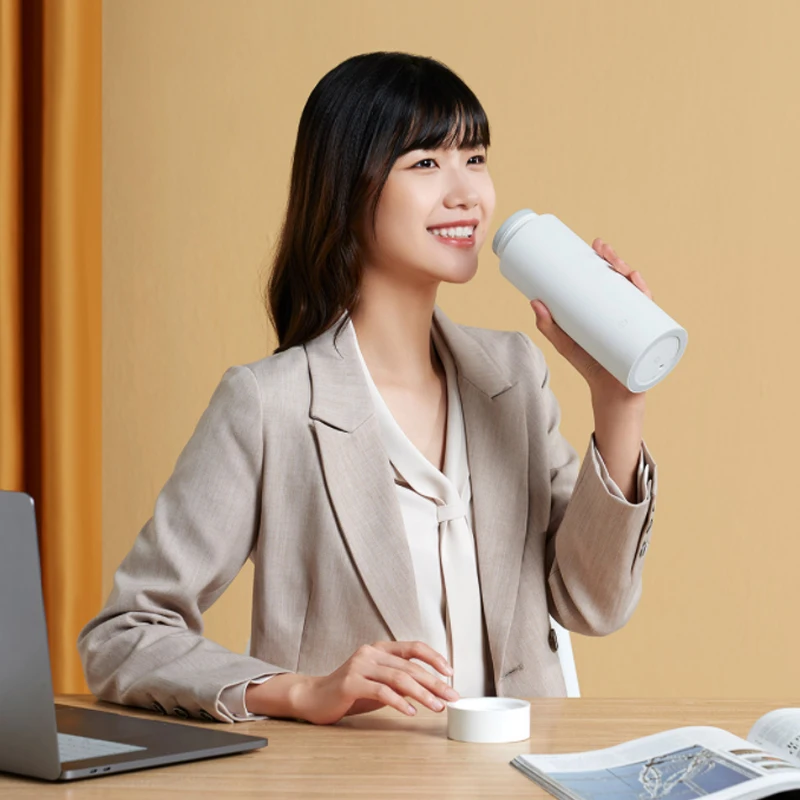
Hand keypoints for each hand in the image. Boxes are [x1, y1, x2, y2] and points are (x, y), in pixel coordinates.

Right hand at [254, 641, 459, 725]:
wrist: (314, 697)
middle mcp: (371, 653)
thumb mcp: (378, 681)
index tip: (450, 672)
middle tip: (452, 696)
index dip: (433, 658)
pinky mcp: (351, 682)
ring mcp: (360, 666)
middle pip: (410, 666)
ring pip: (399, 678)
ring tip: (437, 706)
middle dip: (434, 682)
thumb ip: (398, 680)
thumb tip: (431, 688)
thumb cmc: (349, 691)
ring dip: (422, 694)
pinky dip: (399, 702)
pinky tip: (411, 712)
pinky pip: (381, 691)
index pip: (413, 647)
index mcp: (379, 649)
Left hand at [530, 238, 652, 397]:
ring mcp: (639, 325)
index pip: (610, 279)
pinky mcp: (645, 339)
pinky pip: (652, 318)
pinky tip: (641, 291)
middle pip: (625, 281)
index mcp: (609, 309)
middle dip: (617, 262)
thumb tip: (533, 301)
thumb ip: (549, 326)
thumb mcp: (565, 343)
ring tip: (619, 268)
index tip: (594, 245)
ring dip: (633, 276)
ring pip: (639, 294)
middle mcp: (627, 313)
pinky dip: (648, 303)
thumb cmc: (590, 366)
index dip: (606, 260)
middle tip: (602, 250)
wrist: (610, 394)